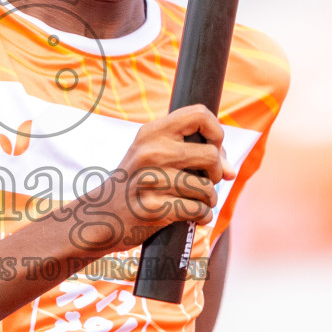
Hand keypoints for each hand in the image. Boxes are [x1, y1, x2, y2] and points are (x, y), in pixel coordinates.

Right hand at [64, 104, 234, 255]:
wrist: (101, 215)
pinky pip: (197, 210)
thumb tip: (230, 171)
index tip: (213, 148)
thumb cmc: (135, 184)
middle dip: (216, 173)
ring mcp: (150, 180)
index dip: (216, 132)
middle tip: (206, 182)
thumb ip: (190, 153)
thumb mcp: (152, 155)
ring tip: (196, 203)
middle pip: (210, 154)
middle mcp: (150, 152)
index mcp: (151, 132)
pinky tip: (193, 217)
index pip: (199, 113)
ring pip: (206, 188)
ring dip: (208, 200)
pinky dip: (202, 217)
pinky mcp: (154, 208)